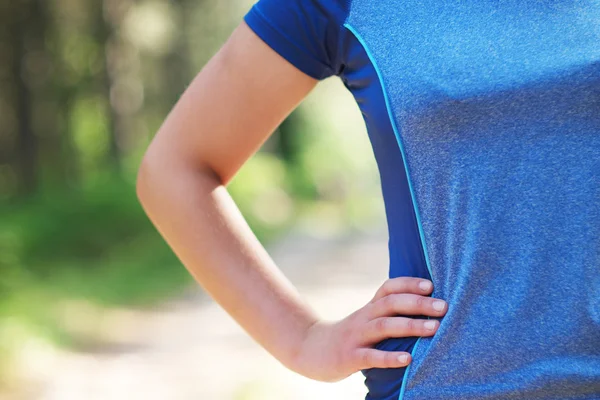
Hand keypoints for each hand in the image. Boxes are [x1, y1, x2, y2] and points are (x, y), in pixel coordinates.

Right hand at [290, 277, 446, 381]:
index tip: (431, 285)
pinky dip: (390, 357)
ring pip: (383, 326)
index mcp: (369, 308)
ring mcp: (355, 337)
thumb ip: (388, 314)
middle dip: (418, 303)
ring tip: (434, 328)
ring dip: (410, 325)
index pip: (388, 288)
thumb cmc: (349, 336)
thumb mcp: (366, 320)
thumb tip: (425, 307)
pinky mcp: (349, 357)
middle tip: (443, 306)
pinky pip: (371, 356)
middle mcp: (363, 318)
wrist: (310, 350)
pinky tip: (408, 359)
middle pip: (390, 304)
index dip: (408, 284)